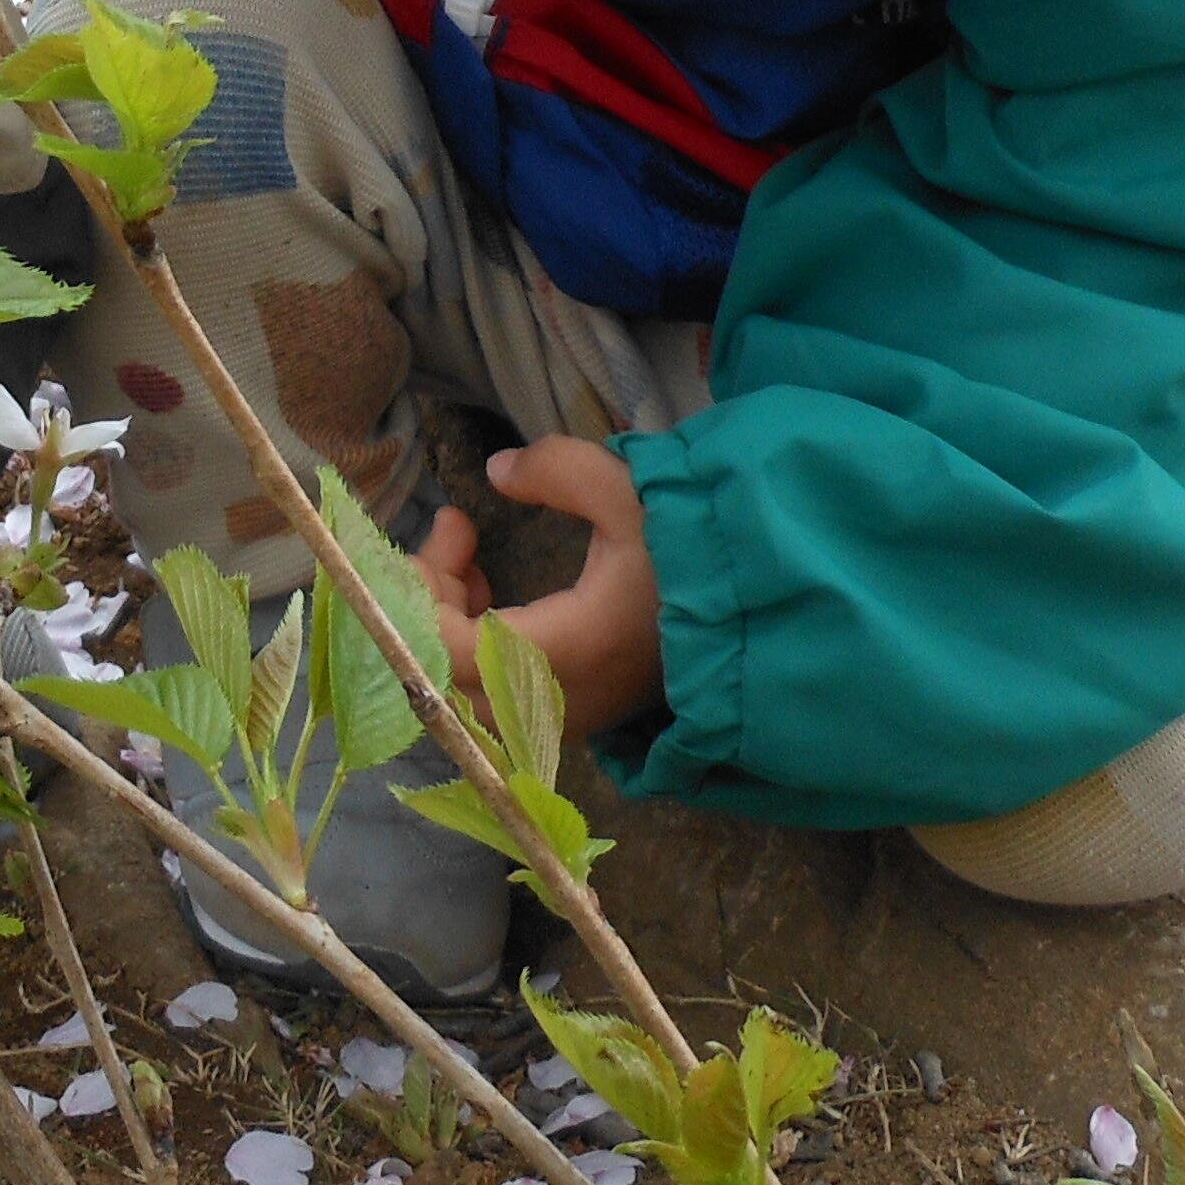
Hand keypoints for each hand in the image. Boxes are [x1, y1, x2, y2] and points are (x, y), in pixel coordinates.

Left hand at [412, 438, 666, 738]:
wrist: (766, 614)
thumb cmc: (696, 553)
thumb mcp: (630, 491)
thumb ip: (556, 471)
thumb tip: (496, 472)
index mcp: (563, 652)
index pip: (447, 650)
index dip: (418, 596)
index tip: (440, 530)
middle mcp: (557, 700)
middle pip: (446, 674)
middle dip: (428, 601)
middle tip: (454, 531)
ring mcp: (567, 713)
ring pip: (467, 687)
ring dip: (448, 620)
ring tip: (467, 552)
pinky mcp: (577, 709)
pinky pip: (496, 690)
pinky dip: (474, 641)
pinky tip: (488, 589)